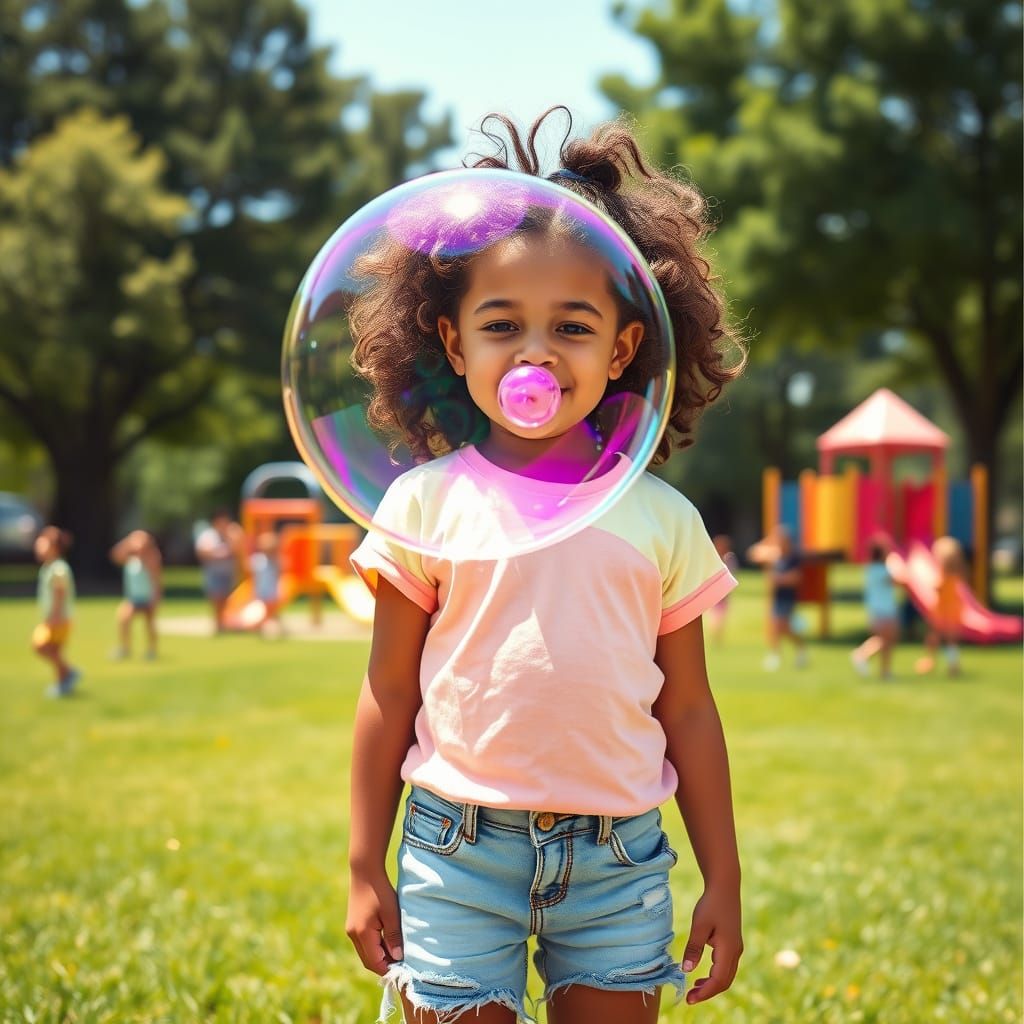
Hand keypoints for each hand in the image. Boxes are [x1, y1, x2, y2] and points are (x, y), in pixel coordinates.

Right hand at [346, 867, 403, 975]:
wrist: (365, 872)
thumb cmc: (380, 891)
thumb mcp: (391, 914)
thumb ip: (394, 937)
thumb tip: (397, 957)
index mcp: (362, 934)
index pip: (374, 962)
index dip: (388, 968)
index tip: (402, 968)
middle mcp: (353, 935)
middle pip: (368, 961)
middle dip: (384, 965)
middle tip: (401, 964)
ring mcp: (351, 930)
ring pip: (365, 953)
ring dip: (379, 956)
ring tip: (396, 952)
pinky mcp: (353, 925)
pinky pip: (363, 944)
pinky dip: (374, 947)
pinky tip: (387, 941)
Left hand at [680, 883, 742, 1004]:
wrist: (725, 887)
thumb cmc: (711, 904)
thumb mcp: (699, 926)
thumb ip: (693, 948)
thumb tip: (686, 970)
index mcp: (728, 950)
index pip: (717, 980)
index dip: (704, 992)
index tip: (689, 998)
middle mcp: (735, 952)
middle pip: (724, 982)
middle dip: (708, 992)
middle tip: (690, 997)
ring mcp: (736, 948)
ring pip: (726, 976)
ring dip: (712, 985)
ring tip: (694, 989)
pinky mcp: (733, 944)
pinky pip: (726, 967)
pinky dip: (715, 976)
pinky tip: (702, 975)